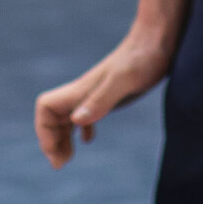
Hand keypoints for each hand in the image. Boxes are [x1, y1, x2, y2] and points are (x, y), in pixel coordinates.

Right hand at [33, 31, 173, 167]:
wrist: (158, 39)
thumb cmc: (143, 57)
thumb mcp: (125, 80)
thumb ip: (101, 100)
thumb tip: (76, 122)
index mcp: (82, 89)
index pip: (46, 108)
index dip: (44, 131)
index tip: (57, 152)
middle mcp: (84, 91)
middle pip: (52, 116)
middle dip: (51, 141)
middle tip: (62, 164)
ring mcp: (96, 92)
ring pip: (66, 117)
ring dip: (62, 138)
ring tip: (68, 159)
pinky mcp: (109, 95)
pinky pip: (85, 114)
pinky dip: (81, 130)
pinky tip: (88, 140)